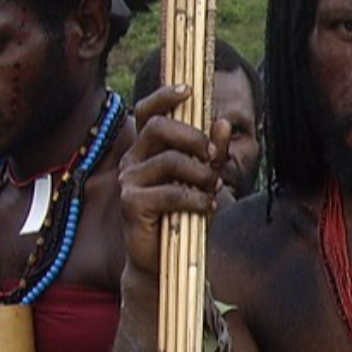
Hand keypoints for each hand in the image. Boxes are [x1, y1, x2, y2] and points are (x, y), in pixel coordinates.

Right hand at [119, 85, 233, 275]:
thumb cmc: (186, 215)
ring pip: (169, 160)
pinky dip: (195, 197)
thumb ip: (213, 152)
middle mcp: (132, 161)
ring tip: (213, 187)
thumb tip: (223, 122)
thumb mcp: (205, 179)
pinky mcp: (131, 204)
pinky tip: (206, 206)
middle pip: (157, 128)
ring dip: (200, 172)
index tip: (189, 91)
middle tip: (214, 155)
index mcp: (146, 149)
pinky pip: (169, 191)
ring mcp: (128, 182)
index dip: (164, 96)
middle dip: (192, 137)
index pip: (146, 110)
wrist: (167, 261)